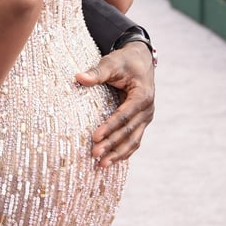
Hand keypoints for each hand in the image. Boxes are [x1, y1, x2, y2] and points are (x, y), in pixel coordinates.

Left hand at [75, 42, 154, 167]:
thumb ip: (97, 72)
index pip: (124, 115)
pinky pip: (133, 140)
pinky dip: (123, 152)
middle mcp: (147, 110)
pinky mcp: (141, 122)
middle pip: (129, 131)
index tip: (94, 136)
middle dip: (112, 144)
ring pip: (133, 140)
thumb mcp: (112, 62)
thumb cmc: (124, 61)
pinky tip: (111, 161)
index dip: (110, 127)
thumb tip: (78, 77)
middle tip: (94, 154)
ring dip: (118, 154)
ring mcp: (145, 118)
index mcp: (142, 96)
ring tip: (101, 165)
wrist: (140, 61)